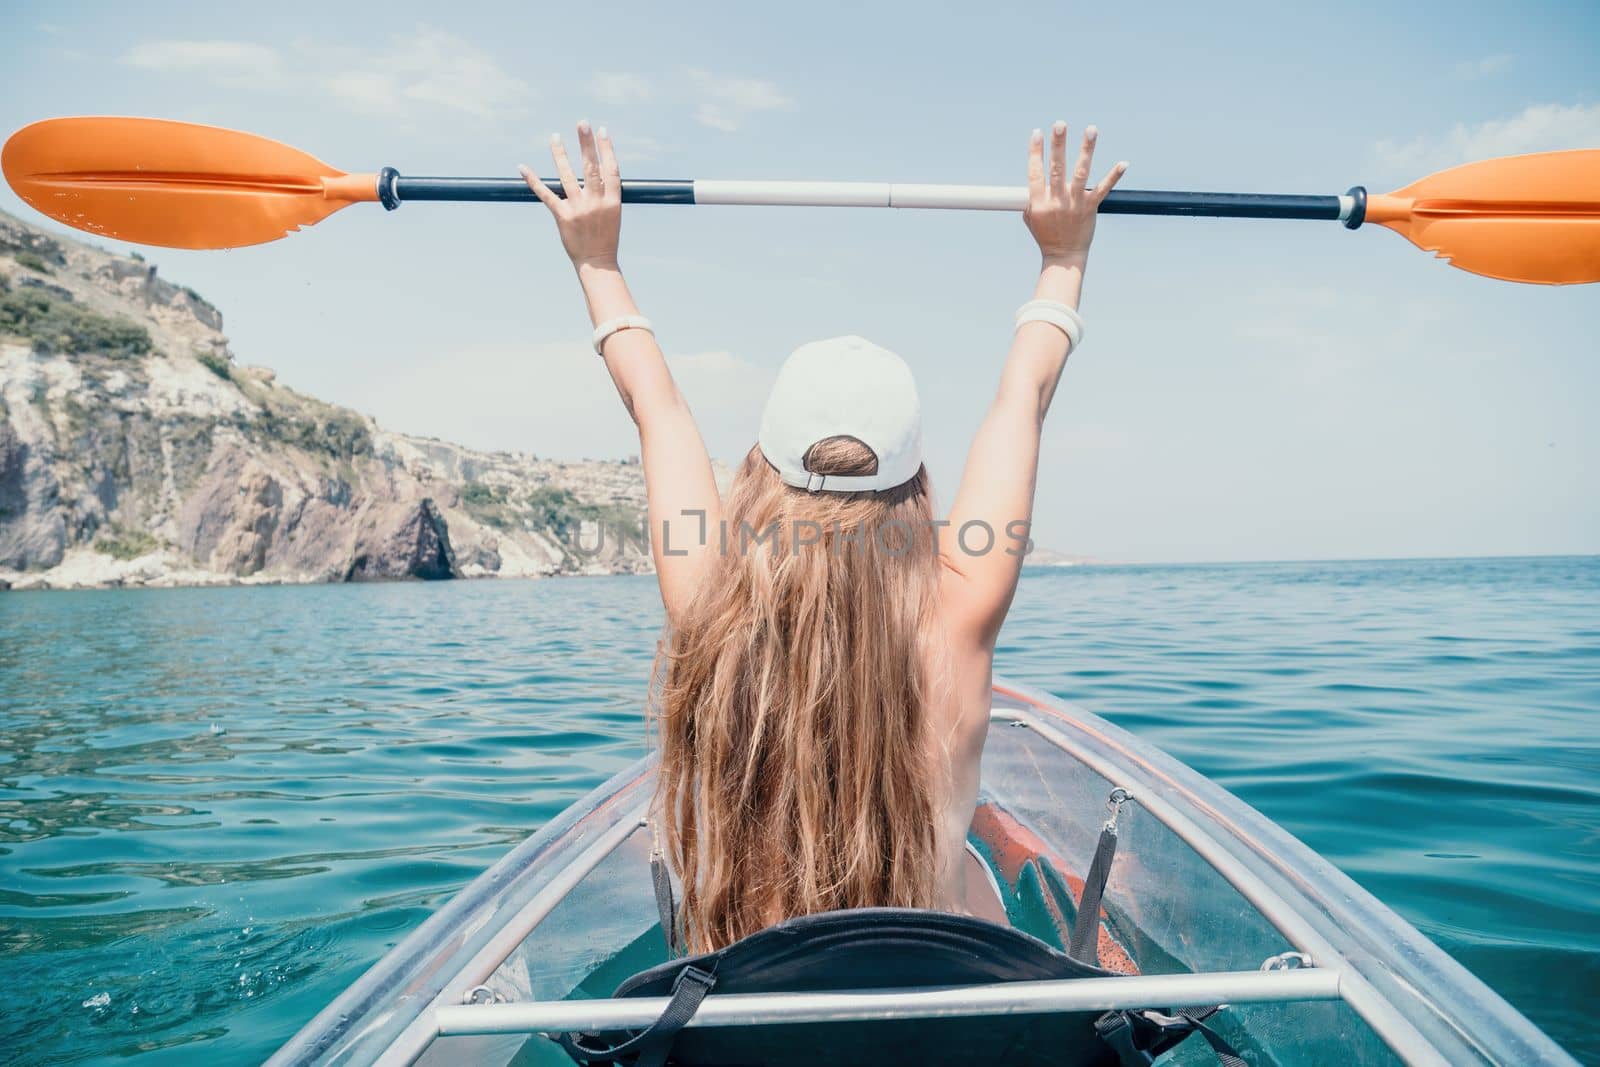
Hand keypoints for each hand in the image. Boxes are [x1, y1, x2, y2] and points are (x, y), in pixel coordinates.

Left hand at [520, 121, 621, 269]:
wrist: (596, 263)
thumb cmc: (605, 237)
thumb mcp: (613, 214)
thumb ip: (606, 193)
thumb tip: (600, 171)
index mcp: (612, 201)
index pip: (611, 169)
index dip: (606, 149)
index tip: (601, 131)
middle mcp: (596, 202)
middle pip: (591, 167)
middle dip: (586, 144)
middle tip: (582, 123)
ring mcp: (578, 209)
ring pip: (567, 176)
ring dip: (560, 154)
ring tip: (555, 136)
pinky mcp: (562, 217)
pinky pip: (545, 195)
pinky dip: (533, 180)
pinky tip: (523, 167)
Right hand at [1023, 122, 1126, 264]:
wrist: (1064, 256)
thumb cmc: (1046, 235)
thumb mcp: (1030, 218)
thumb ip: (1032, 197)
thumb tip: (1034, 177)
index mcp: (1039, 202)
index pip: (1035, 172)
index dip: (1035, 152)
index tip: (1037, 133)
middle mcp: (1057, 200)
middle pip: (1057, 168)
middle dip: (1058, 144)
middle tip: (1060, 124)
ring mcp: (1075, 203)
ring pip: (1082, 173)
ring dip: (1086, 150)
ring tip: (1091, 129)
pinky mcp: (1091, 208)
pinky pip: (1104, 189)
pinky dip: (1114, 176)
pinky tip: (1123, 163)